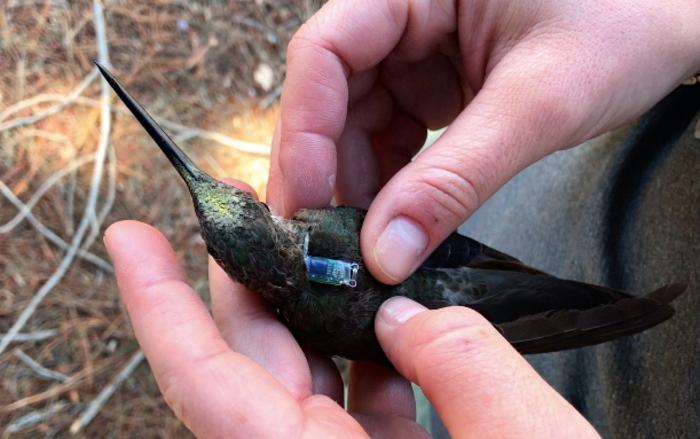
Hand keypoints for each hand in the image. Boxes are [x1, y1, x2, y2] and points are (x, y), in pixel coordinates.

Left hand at [105, 180, 598, 437]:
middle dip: (248, 280)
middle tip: (254, 215)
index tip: (132, 240)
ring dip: (311, 314)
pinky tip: (388, 320)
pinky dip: (366, 357)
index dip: (161, 308)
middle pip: (251, 365)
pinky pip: (353, 407)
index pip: (208, 384)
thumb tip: (407, 317)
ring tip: (326, 255)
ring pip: (302, 381)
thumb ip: (464, 365)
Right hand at [268, 0, 699, 283]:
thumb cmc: (625, 23)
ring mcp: (415, 47)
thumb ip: (456, 179)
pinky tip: (398, 221)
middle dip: (330, 174)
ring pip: (356, 121)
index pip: (326, 53)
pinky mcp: (433, 79)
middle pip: (332, 95)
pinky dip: (391, 182)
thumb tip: (385, 254)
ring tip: (367, 246)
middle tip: (330, 248)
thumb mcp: (539, 103)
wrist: (671, 19)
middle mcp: (402, 11)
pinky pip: (391, 134)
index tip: (304, 208)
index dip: (304, 134)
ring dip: (359, 185)